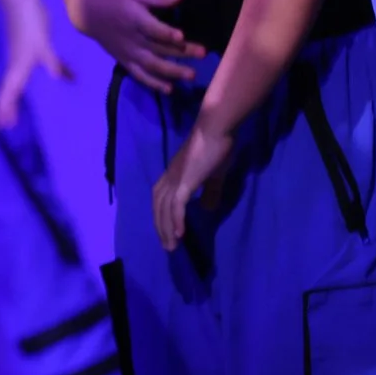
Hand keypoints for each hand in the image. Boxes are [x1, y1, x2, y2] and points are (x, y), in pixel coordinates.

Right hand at [0, 3, 68, 129]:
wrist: (22, 0)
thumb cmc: (30, 24)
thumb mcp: (42, 45)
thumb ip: (52, 63)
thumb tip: (59, 79)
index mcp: (18, 68)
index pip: (8, 94)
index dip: (4, 110)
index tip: (1, 126)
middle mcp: (17, 66)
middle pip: (11, 91)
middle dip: (8, 108)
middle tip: (8, 125)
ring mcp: (23, 58)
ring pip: (21, 82)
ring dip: (21, 96)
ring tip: (25, 109)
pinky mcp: (32, 49)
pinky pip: (38, 69)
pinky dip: (48, 76)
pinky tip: (67, 77)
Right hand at [70, 0, 202, 91]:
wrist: (89, 13)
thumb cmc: (117, 0)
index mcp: (133, 19)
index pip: (151, 28)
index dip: (166, 33)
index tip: (181, 36)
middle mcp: (132, 39)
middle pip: (158, 48)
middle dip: (181, 52)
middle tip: (203, 53)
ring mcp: (128, 53)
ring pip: (151, 65)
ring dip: (172, 72)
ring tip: (191, 75)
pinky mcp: (125, 62)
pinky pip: (140, 75)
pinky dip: (153, 84)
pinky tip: (170, 89)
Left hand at [152, 123, 234, 248]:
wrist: (216, 127)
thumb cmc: (216, 146)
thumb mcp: (214, 174)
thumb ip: (210, 191)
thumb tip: (207, 208)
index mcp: (174, 173)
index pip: (161, 198)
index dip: (162, 216)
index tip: (167, 232)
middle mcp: (170, 177)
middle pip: (159, 206)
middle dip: (161, 227)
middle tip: (168, 247)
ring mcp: (175, 179)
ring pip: (166, 209)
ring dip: (167, 229)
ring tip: (172, 247)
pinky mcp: (185, 182)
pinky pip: (177, 206)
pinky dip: (176, 221)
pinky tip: (180, 235)